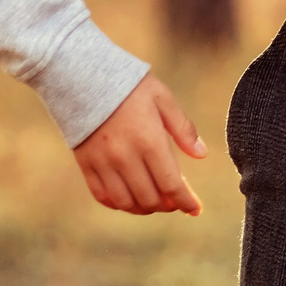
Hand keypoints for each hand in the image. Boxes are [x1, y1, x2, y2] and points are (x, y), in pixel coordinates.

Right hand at [72, 75, 204, 215]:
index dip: (186, 202)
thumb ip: (183, 128)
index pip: (171, 184)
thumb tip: (202, 154)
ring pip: (126, 202)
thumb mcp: (162, 98)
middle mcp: (125, 156)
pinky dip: (119, 203)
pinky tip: (130, 198)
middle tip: (176, 200)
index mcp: (149, 140)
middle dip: (167, 205)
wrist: (83, 75)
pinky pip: (103, 196)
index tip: (195, 210)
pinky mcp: (86, 164)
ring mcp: (103, 163)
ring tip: (155, 201)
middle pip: (150, 198)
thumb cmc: (129, 85)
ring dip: (144, 208)